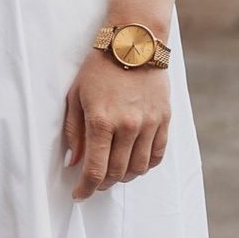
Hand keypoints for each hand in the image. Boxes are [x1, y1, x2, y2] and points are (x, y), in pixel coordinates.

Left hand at [63, 46, 171, 199]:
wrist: (133, 43)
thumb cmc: (99, 67)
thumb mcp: (75, 96)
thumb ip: (73, 133)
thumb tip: (74, 163)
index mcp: (102, 121)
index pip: (95, 170)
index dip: (85, 189)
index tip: (79, 195)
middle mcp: (128, 126)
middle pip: (116, 173)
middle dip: (102, 184)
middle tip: (93, 183)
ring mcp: (150, 123)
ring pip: (138, 168)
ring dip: (124, 177)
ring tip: (113, 172)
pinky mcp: (164, 119)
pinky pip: (157, 155)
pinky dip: (145, 165)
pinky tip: (133, 162)